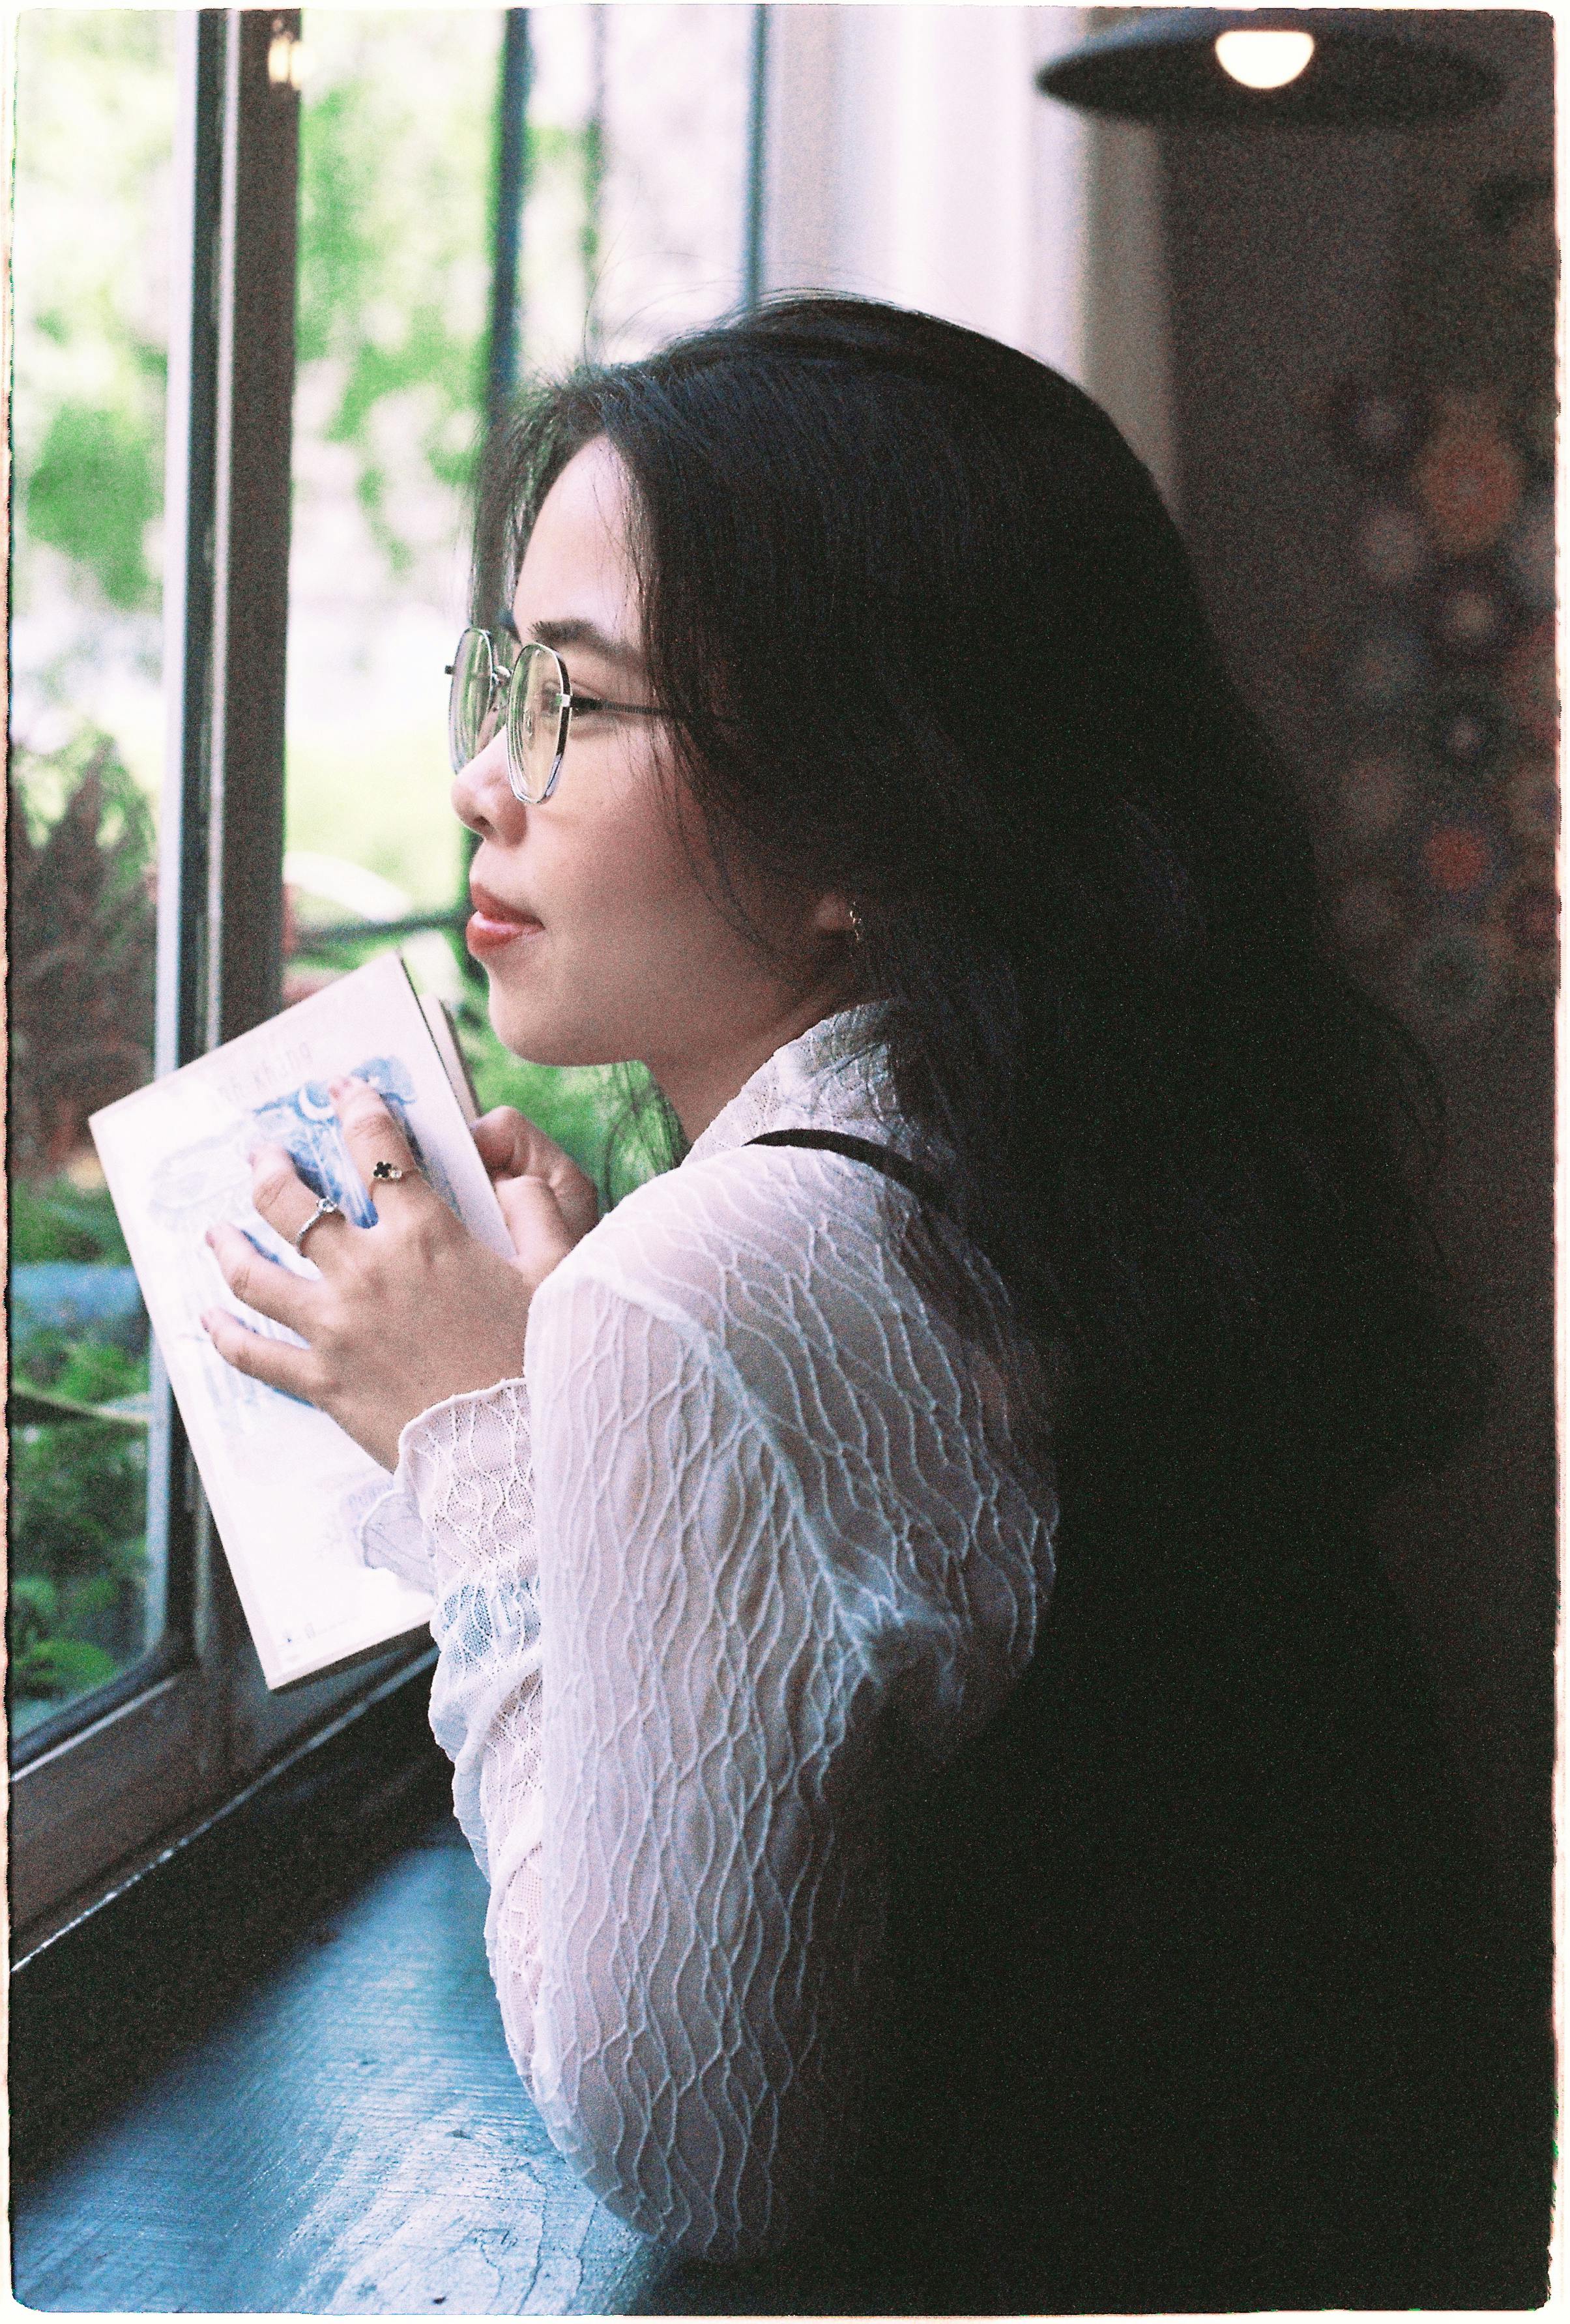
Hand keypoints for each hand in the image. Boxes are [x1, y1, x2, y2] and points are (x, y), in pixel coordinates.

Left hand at [201, 1079, 597, 1468]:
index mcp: (426, 1235)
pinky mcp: (321, 1382)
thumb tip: (512, 1175)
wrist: (509, 1453)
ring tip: (218, 1231)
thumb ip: (536, 1209)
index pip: (379, 1149)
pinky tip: (208, 1319)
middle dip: (273, 1168)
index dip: (359, 1108)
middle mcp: (367, 1272)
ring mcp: (335, 1328)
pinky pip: (253, 1353)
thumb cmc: (538, 1363)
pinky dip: (225, 1334)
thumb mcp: (558, 1273)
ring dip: (230, 1245)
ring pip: (255, 1274)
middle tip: (265, 1155)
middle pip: (294, 1203)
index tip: (344, 1090)